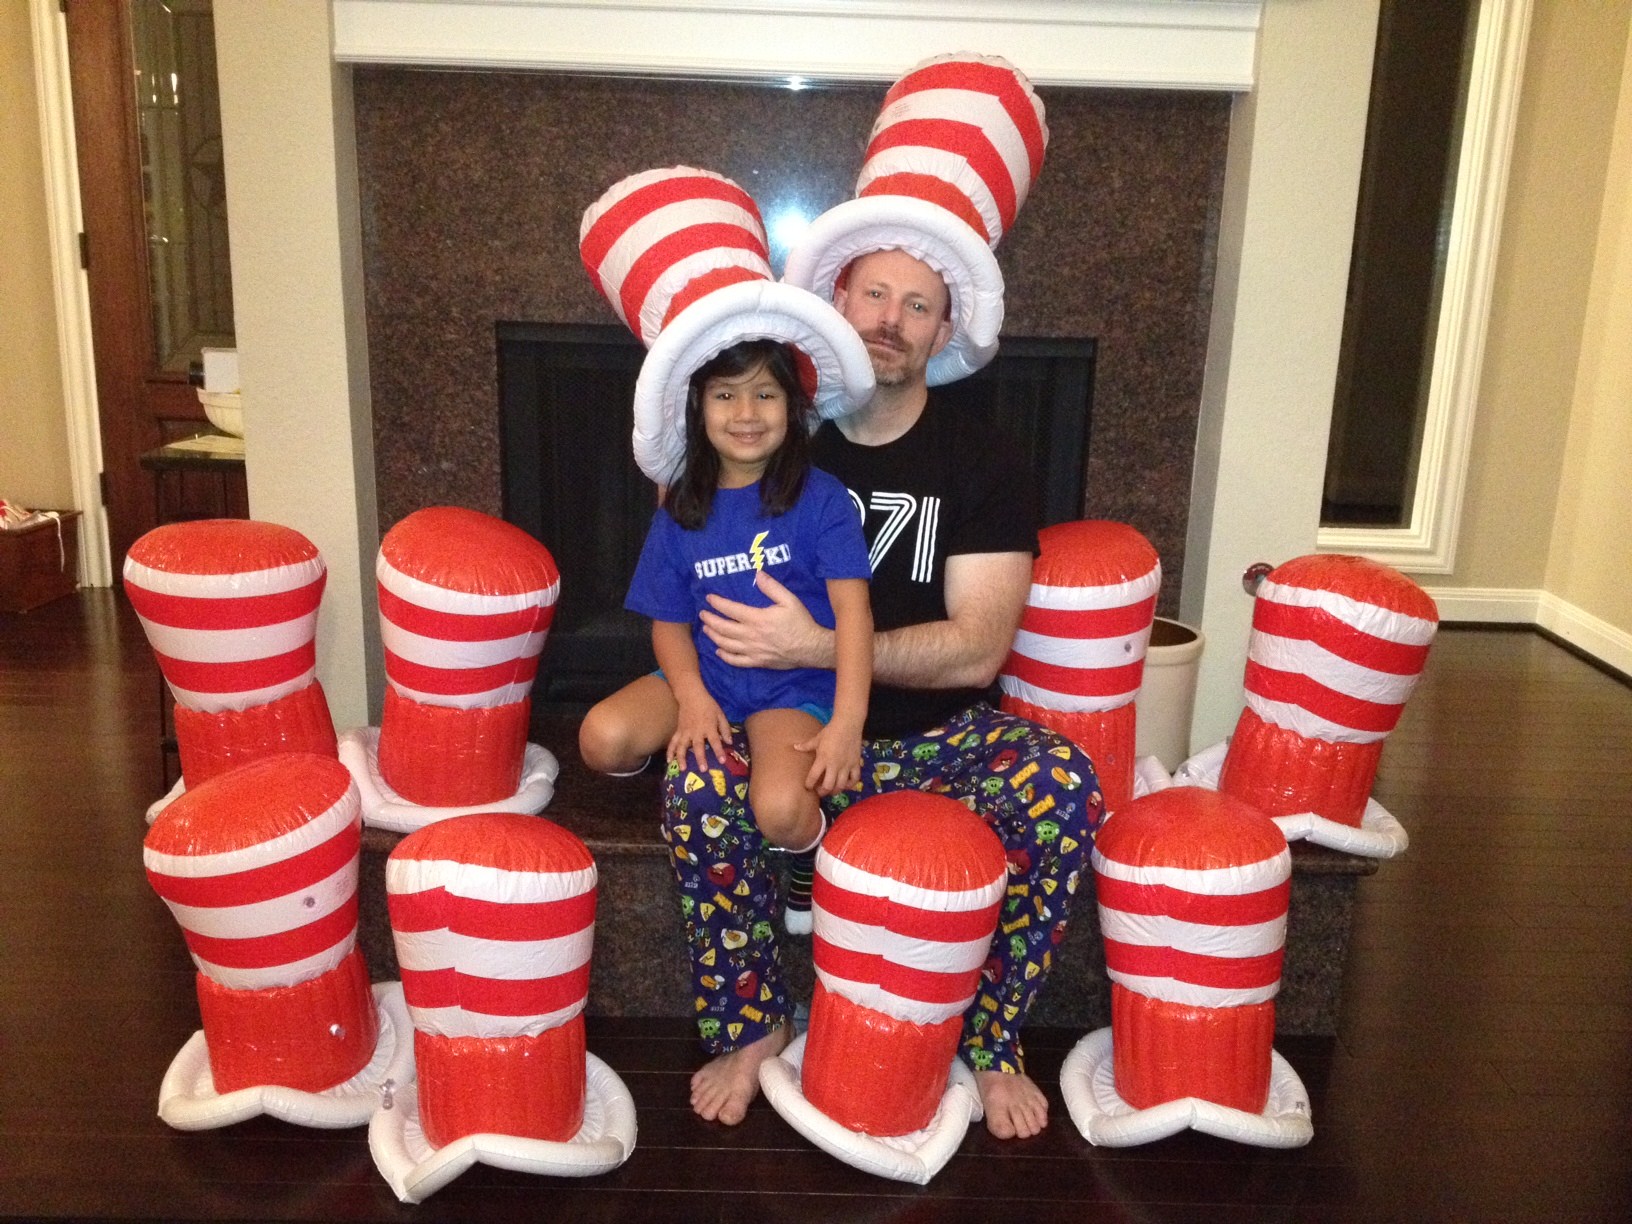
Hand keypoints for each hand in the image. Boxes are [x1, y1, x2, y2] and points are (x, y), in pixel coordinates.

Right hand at [667, 692, 732, 772]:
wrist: (691, 696)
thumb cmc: (708, 705)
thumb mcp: (720, 715)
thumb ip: (725, 729)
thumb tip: (729, 742)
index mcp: (708, 727)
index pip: (715, 741)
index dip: (719, 751)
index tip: (722, 761)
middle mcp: (696, 731)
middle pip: (698, 746)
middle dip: (700, 758)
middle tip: (702, 769)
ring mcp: (685, 732)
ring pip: (682, 746)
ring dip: (682, 758)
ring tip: (683, 769)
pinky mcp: (678, 731)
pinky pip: (673, 742)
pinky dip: (670, 751)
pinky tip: (669, 761)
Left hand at [700, 569, 827, 670]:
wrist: (811, 648)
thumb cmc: (801, 622)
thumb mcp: (789, 600)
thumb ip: (772, 587)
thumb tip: (758, 574)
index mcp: (757, 618)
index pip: (731, 610)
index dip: (718, 603)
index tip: (709, 598)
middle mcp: (751, 635)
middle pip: (723, 628)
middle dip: (710, 620)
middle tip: (702, 614)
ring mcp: (752, 651)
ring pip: (726, 644)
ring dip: (713, 636)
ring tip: (706, 629)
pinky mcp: (757, 662)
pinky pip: (736, 661)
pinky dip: (725, 656)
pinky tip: (718, 651)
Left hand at [796, 717, 861, 796]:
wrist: (848, 724)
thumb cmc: (830, 731)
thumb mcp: (817, 739)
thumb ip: (806, 745)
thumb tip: (795, 747)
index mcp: (823, 759)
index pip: (813, 777)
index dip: (809, 785)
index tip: (807, 787)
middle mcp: (835, 765)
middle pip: (828, 786)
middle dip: (822, 792)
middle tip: (819, 791)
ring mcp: (846, 765)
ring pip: (841, 785)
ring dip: (835, 791)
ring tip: (831, 790)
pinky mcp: (856, 764)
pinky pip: (855, 779)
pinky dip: (850, 785)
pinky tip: (846, 785)